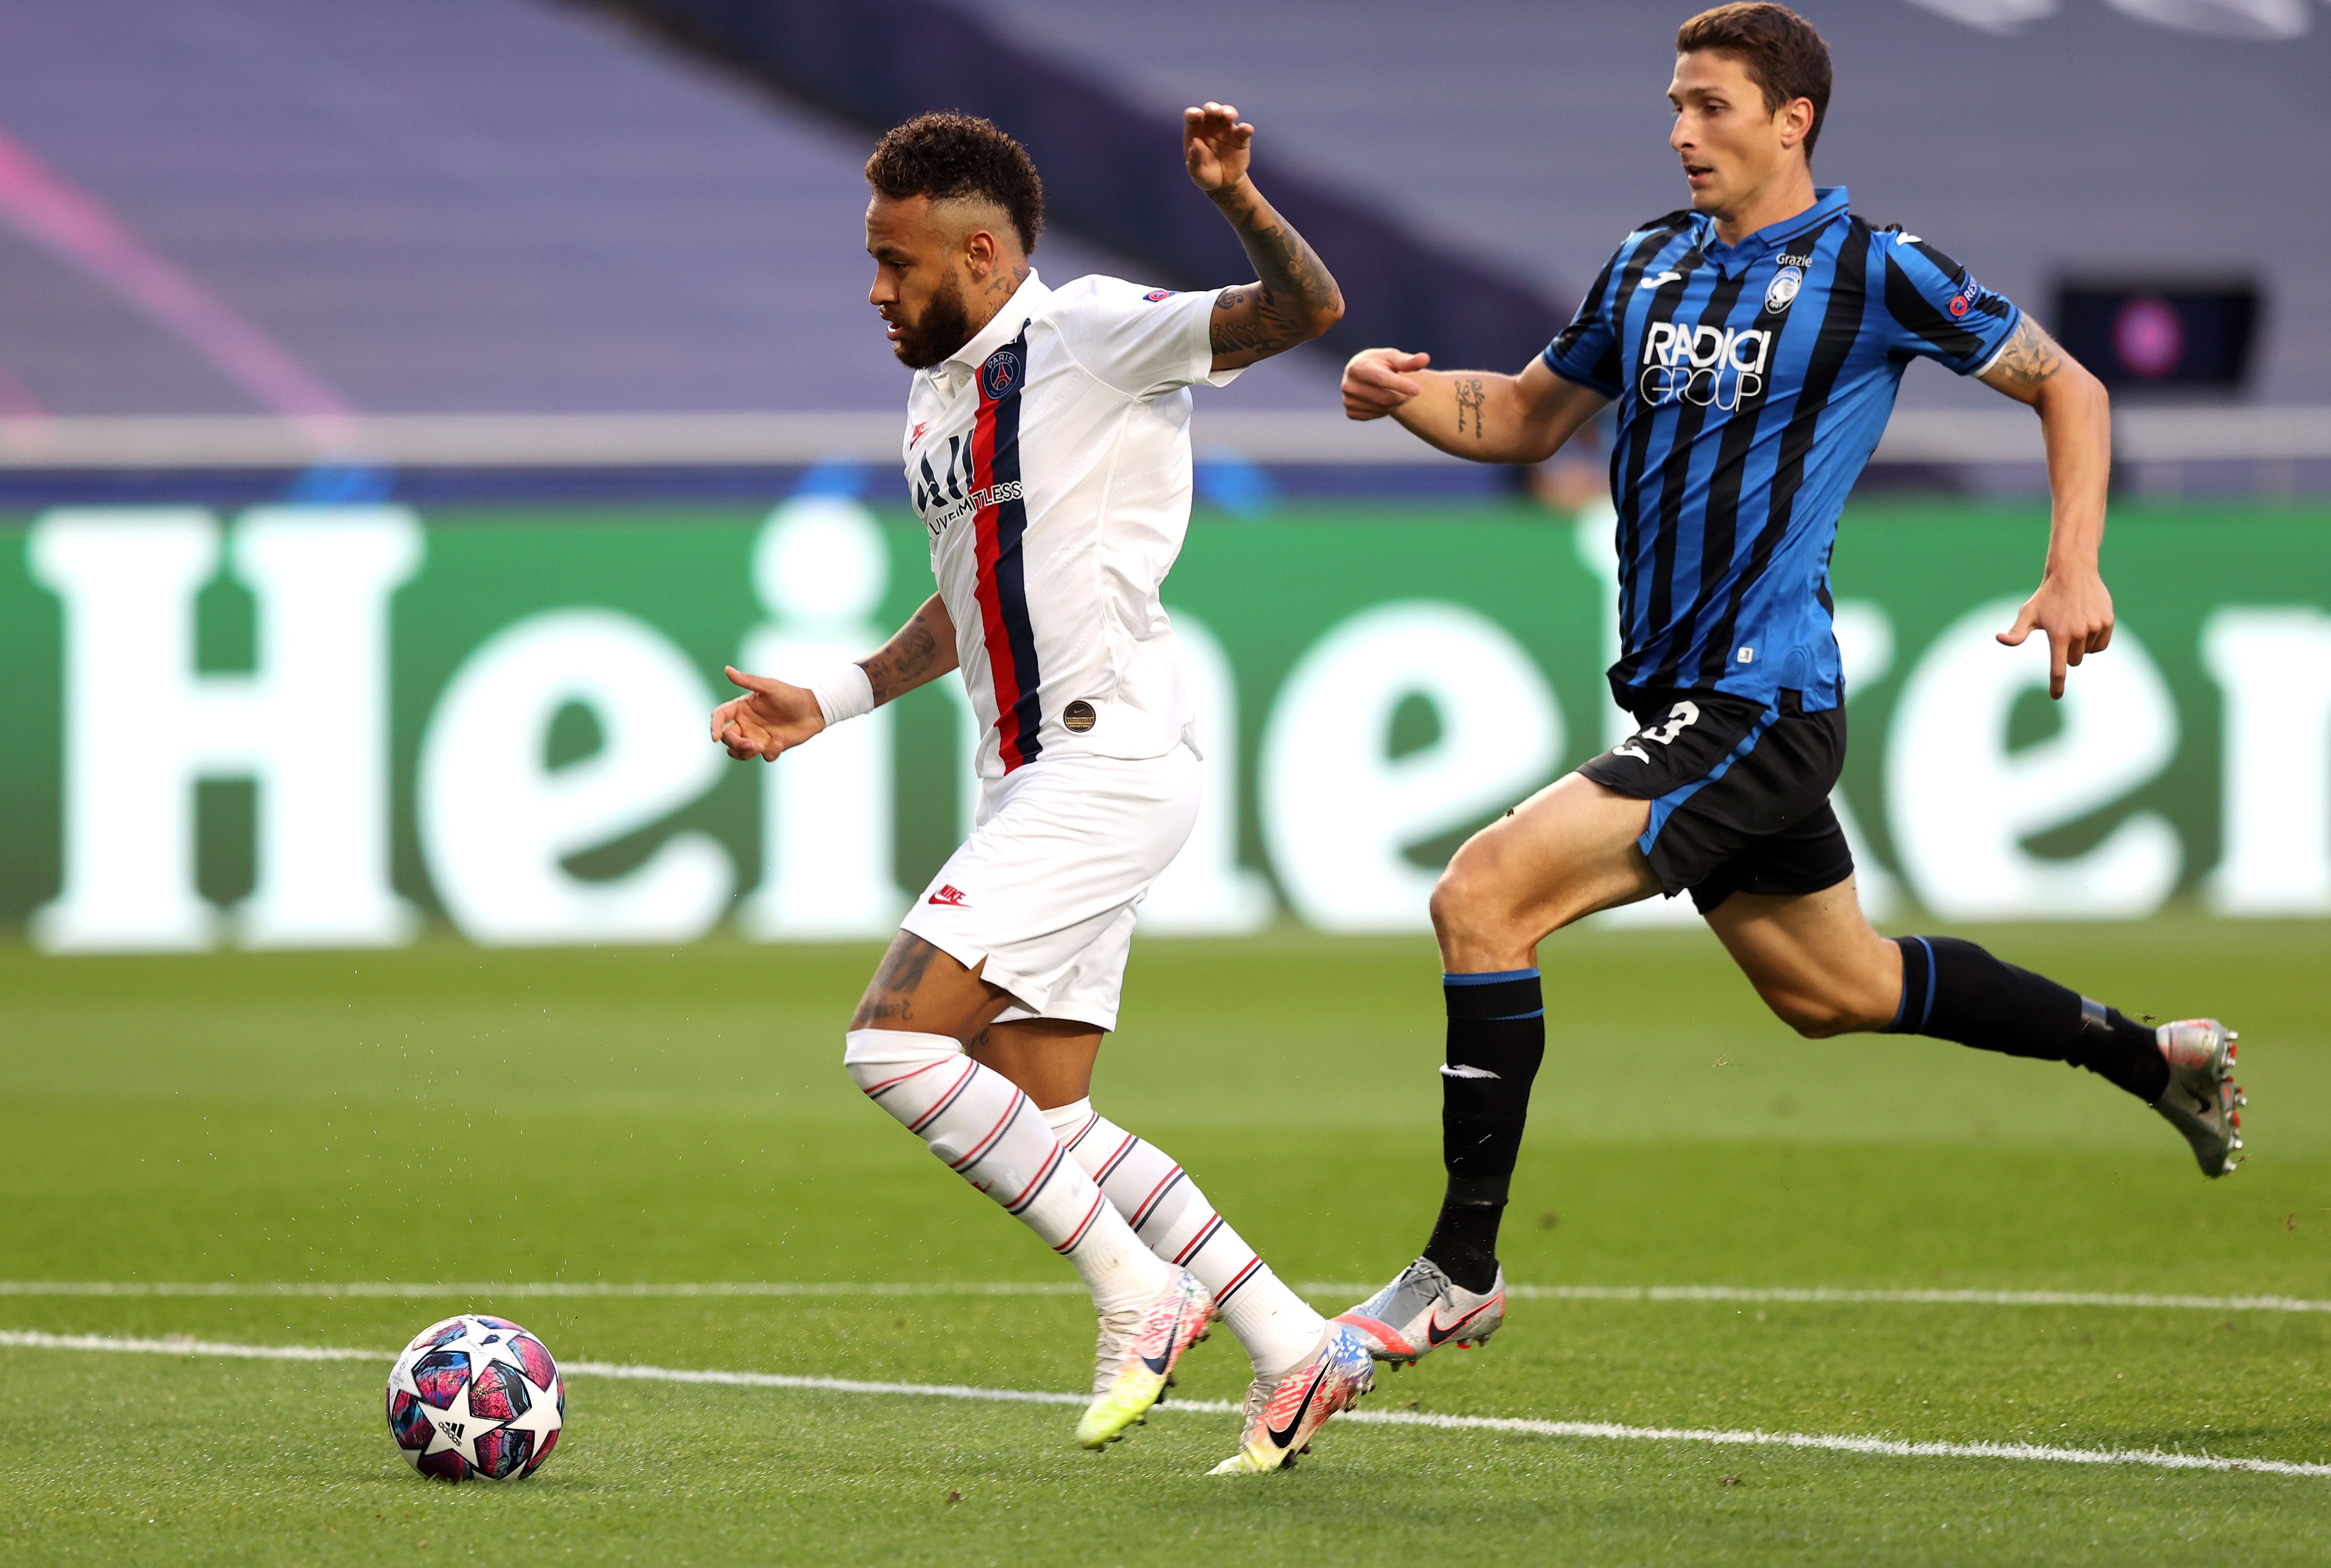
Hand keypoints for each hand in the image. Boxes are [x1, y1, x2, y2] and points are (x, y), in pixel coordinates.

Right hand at [710, 666, 825, 760]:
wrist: (814, 711)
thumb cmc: (792, 695)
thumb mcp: (770, 687)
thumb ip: (748, 681)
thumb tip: (727, 669)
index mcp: (742, 708)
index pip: (720, 716)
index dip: (714, 726)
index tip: (715, 737)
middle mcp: (746, 723)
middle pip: (728, 738)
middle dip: (736, 744)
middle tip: (751, 744)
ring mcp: (757, 736)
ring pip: (740, 751)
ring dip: (746, 752)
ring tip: (761, 746)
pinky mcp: (770, 747)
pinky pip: (764, 756)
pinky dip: (771, 751)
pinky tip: (782, 739)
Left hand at [1184, 101, 1251, 192]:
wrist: (1224, 184)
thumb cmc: (1206, 176)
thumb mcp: (1197, 173)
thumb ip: (1195, 159)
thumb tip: (1195, 142)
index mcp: (1196, 131)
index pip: (1192, 116)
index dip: (1194, 113)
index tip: (1197, 115)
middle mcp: (1211, 126)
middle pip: (1211, 110)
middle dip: (1213, 108)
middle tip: (1216, 112)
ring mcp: (1227, 130)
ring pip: (1228, 113)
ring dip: (1229, 111)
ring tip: (1230, 116)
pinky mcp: (1241, 138)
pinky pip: (1244, 130)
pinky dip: (1246, 128)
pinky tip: (1246, 129)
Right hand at [1343, 347, 1430, 419]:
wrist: (1361, 374)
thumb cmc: (1381, 363)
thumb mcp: (1393, 358)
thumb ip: (1408, 361)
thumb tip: (1425, 358)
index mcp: (1357, 367)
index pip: (1381, 379)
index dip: (1400, 385)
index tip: (1417, 389)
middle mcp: (1348, 384)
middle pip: (1383, 398)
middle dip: (1401, 396)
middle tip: (1410, 391)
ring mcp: (1348, 400)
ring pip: (1381, 408)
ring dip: (1394, 404)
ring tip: (1396, 393)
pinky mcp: (1351, 412)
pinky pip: (1374, 416)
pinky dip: (1384, 410)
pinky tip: (1384, 401)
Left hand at [1997, 567, 2113, 699]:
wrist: (2073, 572)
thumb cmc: (2046, 596)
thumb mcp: (2028, 613)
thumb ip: (2016, 632)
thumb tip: (1999, 639)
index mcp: (2058, 635)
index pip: (2058, 669)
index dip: (2057, 685)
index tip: (2055, 696)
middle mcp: (2079, 633)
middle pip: (2074, 661)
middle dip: (2067, 653)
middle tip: (2062, 633)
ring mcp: (2096, 627)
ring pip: (2088, 653)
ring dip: (2081, 646)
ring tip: (2074, 623)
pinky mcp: (2108, 622)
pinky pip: (2102, 645)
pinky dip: (2095, 640)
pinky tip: (2087, 624)